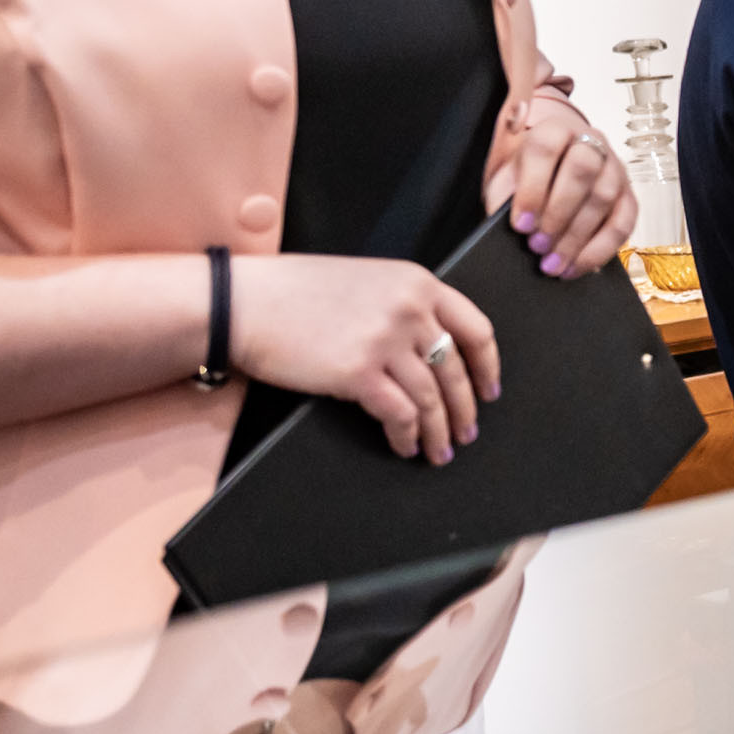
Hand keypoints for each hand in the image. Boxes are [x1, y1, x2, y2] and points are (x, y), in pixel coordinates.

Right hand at [227, 254, 497, 463]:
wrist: (243, 302)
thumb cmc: (295, 292)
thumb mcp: (365, 280)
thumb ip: (403, 304)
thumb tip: (432, 345)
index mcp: (417, 283)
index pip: (476, 329)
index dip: (488, 367)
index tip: (490, 391)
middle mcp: (409, 309)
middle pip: (455, 371)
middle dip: (465, 410)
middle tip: (467, 434)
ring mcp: (385, 341)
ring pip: (432, 398)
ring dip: (438, 432)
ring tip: (439, 452)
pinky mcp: (358, 373)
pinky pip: (399, 414)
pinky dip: (407, 436)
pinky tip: (404, 447)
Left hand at [490, 99, 632, 277]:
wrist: (554, 169)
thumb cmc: (528, 175)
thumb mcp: (507, 178)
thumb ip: (503, 196)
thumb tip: (509, 229)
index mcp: (554, 131)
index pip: (546, 149)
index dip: (533, 188)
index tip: (520, 224)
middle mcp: (590, 143)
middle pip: (582, 170)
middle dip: (558, 213)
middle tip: (537, 246)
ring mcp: (614, 169)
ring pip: (603, 198)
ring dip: (576, 236)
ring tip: (553, 263)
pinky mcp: (629, 196)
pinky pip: (623, 224)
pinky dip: (599, 250)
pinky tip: (577, 266)